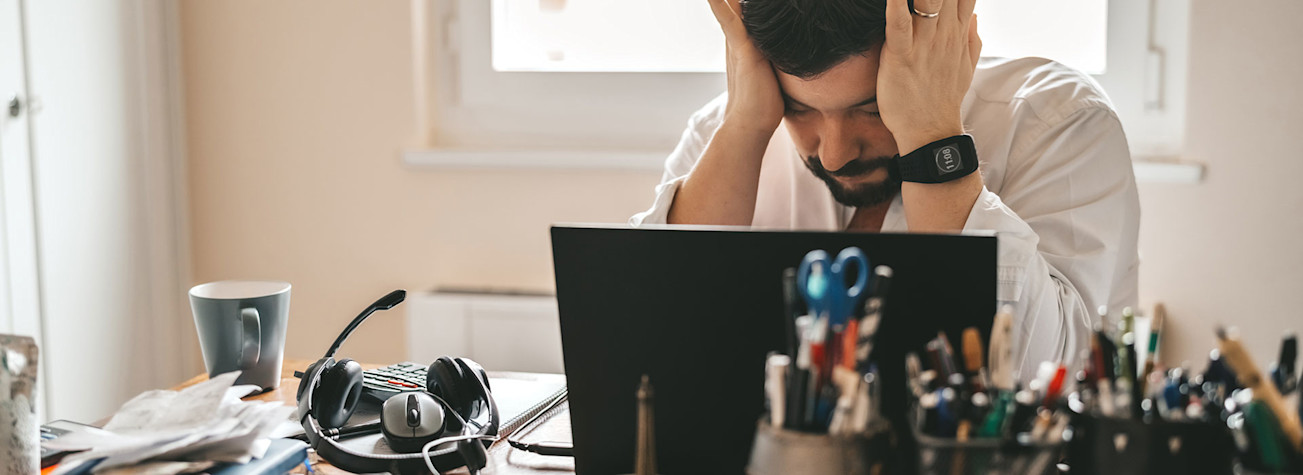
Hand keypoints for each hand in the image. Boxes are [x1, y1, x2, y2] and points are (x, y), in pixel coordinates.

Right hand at [706, 0, 784, 136]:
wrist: (752, 125)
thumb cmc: (764, 103)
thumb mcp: (771, 70)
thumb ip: (773, 55)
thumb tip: (788, 53)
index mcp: (744, 40)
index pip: (740, 7)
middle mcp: (737, 37)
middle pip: (731, 1)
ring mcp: (738, 43)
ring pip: (730, 5)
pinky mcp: (743, 51)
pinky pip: (731, 20)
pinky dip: (722, 4)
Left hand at [877, 0, 982, 153]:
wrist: (931, 133)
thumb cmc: (942, 99)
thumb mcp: (964, 67)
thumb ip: (971, 39)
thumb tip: (974, 15)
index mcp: (958, 34)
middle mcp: (944, 34)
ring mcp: (924, 46)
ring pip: (927, 1)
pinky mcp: (902, 57)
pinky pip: (899, 25)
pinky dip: (895, 6)